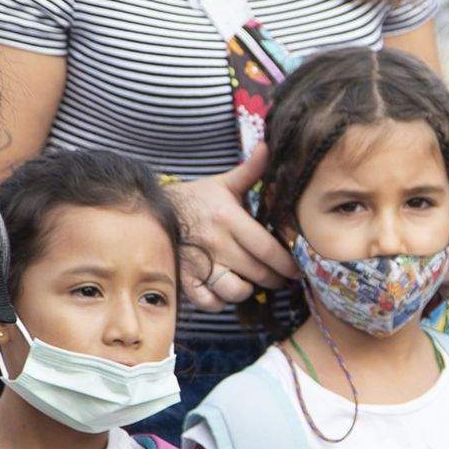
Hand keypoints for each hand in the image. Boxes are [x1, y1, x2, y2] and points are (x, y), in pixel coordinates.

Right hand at [170, 147, 293, 312]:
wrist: (152, 211)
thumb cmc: (195, 199)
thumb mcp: (222, 184)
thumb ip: (250, 171)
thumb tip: (269, 146)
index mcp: (228, 218)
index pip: (267, 248)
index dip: (287, 263)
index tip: (296, 269)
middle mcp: (215, 243)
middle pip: (257, 272)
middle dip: (274, 278)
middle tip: (281, 278)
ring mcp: (198, 263)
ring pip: (235, 291)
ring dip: (248, 290)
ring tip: (252, 282)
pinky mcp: (184, 280)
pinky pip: (210, 302)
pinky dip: (221, 301)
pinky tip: (225, 289)